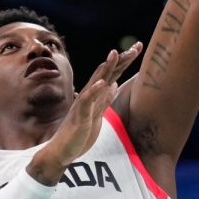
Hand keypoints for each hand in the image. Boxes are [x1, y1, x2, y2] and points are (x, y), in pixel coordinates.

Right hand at [28, 42, 142, 185]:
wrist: (61, 151)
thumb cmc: (78, 134)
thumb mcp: (97, 113)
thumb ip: (104, 98)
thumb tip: (113, 84)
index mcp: (96, 96)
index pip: (112, 74)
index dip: (124, 61)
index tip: (137, 48)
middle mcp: (89, 96)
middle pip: (106, 73)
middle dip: (121, 60)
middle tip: (136, 47)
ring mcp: (84, 105)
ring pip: (96, 82)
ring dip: (106, 68)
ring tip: (115, 53)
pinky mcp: (80, 116)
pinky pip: (87, 101)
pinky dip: (94, 91)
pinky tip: (102, 82)